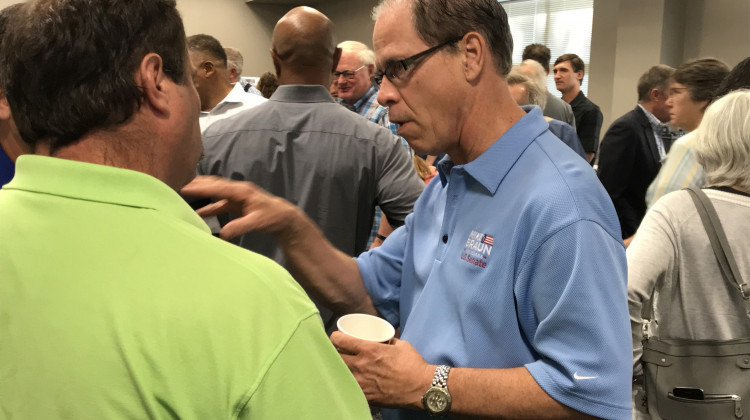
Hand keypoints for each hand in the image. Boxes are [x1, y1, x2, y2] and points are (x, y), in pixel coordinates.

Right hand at [180, 176, 302, 240]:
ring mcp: (236, 196)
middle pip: (213, 184)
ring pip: (215, 192)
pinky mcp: (237, 203)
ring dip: (201, 193)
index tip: (183, 187)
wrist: (284, 217)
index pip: (217, 187)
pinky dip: (208, 205)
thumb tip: (222, 234)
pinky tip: (199, 213)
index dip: (200, 187)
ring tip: (183, 195)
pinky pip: (219, 202)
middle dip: (196, 184)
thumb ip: (240, 227)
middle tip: (177, 186)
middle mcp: (237, 190)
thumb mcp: (257, 222)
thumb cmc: (272, 218)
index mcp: (241, 191)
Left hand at [330, 331, 432, 409]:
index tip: (337, 337)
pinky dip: (349, 382)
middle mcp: (361, 365)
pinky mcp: (366, 395)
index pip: (340, 341)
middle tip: (340, 351)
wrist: (422, 388)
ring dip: (341, 368)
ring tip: (345, 366)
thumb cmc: (413, 364)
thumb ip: (387, 340)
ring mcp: (362, 382)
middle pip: (335, 357)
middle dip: (335, 352)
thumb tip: (382, 337)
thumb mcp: (400, 345)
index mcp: (369, 350)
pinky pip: (350, 387)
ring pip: (340, 373)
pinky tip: (352, 380)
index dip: (335, 337)